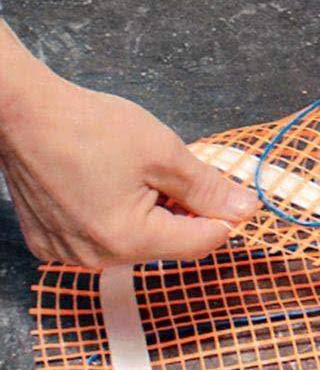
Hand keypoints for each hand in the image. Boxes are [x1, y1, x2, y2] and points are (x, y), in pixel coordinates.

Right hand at [0, 24, 258, 267]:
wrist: (19, 110)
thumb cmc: (88, 125)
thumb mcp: (163, 152)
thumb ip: (208, 187)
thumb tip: (247, 209)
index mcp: (129, 239)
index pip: (199, 243)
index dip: (223, 219)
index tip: (231, 196)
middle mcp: (98, 259)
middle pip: (167, 244)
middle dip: (180, 213)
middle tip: (170, 173)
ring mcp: (69, 255)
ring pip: (135, 243)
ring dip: (148, 216)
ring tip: (131, 176)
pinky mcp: (49, 245)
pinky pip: (100, 240)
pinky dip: (112, 218)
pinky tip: (103, 187)